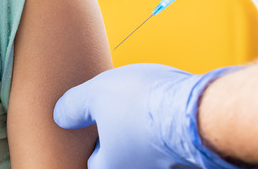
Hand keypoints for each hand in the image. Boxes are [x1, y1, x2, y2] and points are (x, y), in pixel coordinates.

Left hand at [53, 64, 251, 168]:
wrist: (198, 109)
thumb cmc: (143, 103)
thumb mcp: (95, 94)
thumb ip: (73, 106)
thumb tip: (60, 116)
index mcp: (112, 165)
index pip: (94, 163)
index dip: (93, 144)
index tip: (96, 126)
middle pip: (124, 158)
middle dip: (121, 139)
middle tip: (121, 116)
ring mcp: (169, 165)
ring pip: (151, 150)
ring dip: (148, 133)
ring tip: (147, 108)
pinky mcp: (193, 157)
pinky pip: (175, 145)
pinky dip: (171, 130)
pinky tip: (172, 108)